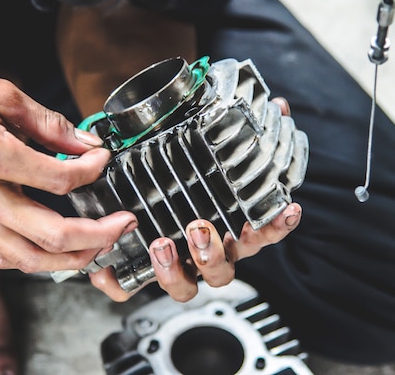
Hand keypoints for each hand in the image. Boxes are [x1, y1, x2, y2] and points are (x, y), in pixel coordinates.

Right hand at [0, 67, 137, 272]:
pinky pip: (2, 256)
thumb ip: (48, 121)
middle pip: (52, 233)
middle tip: (124, 225)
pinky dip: (35, 260)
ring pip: (29, 258)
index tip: (103, 159)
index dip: (93, 170)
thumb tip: (85, 141)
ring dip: (72, 259)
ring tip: (99, 249)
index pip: (61, 179)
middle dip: (99, 234)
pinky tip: (53, 253)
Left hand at [88, 97, 300, 301]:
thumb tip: (280, 106)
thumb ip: (244, 131)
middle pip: (223, 270)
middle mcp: (205, 253)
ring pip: (185, 287)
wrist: (133, 192)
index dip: (276, 225)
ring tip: (161, 243)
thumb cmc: (183, 179)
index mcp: (227, 230)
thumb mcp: (208, 151)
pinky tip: (107, 267)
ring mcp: (175, 266)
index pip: (261, 233)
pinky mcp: (139, 273)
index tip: (287, 209)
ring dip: (174, 270)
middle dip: (213, 253)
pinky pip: (131, 287)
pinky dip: (121, 281)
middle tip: (198, 227)